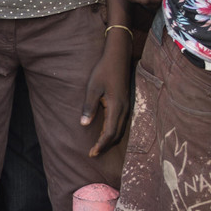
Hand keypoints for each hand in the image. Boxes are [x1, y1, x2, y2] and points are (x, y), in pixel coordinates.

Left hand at [81, 36, 129, 157]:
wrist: (118, 57)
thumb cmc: (103, 71)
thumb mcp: (92, 88)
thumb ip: (89, 106)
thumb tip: (84, 124)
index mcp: (116, 107)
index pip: (109, 133)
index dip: (101, 145)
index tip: (92, 153)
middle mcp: (124, 109)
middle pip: (116, 134)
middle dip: (105, 145)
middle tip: (93, 153)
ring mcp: (126, 106)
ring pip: (120, 129)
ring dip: (109, 139)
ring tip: (98, 146)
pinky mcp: (125, 103)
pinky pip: (121, 123)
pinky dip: (113, 132)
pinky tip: (104, 133)